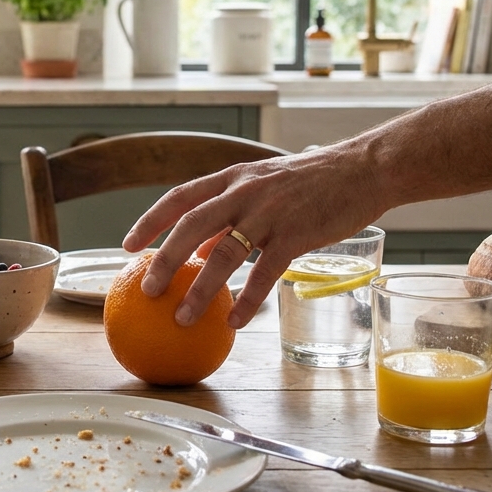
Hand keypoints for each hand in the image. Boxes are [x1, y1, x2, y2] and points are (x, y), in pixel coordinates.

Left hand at [122, 141, 387, 328]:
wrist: (365, 169)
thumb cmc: (314, 182)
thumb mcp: (265, 187)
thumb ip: (233, 216)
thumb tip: (202, 252)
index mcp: (233, 178)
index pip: (180, 196)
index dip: (150, 220)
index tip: (127, 245)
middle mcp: (244, 191)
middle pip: (191, 225)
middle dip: (163, 258)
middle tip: (147, 290)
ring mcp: (270, 212)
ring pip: (224, 253)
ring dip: (200, 289)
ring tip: (181, 317)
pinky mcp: (297, 233)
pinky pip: (265, 272)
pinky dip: (247, 299)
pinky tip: (234, 322)